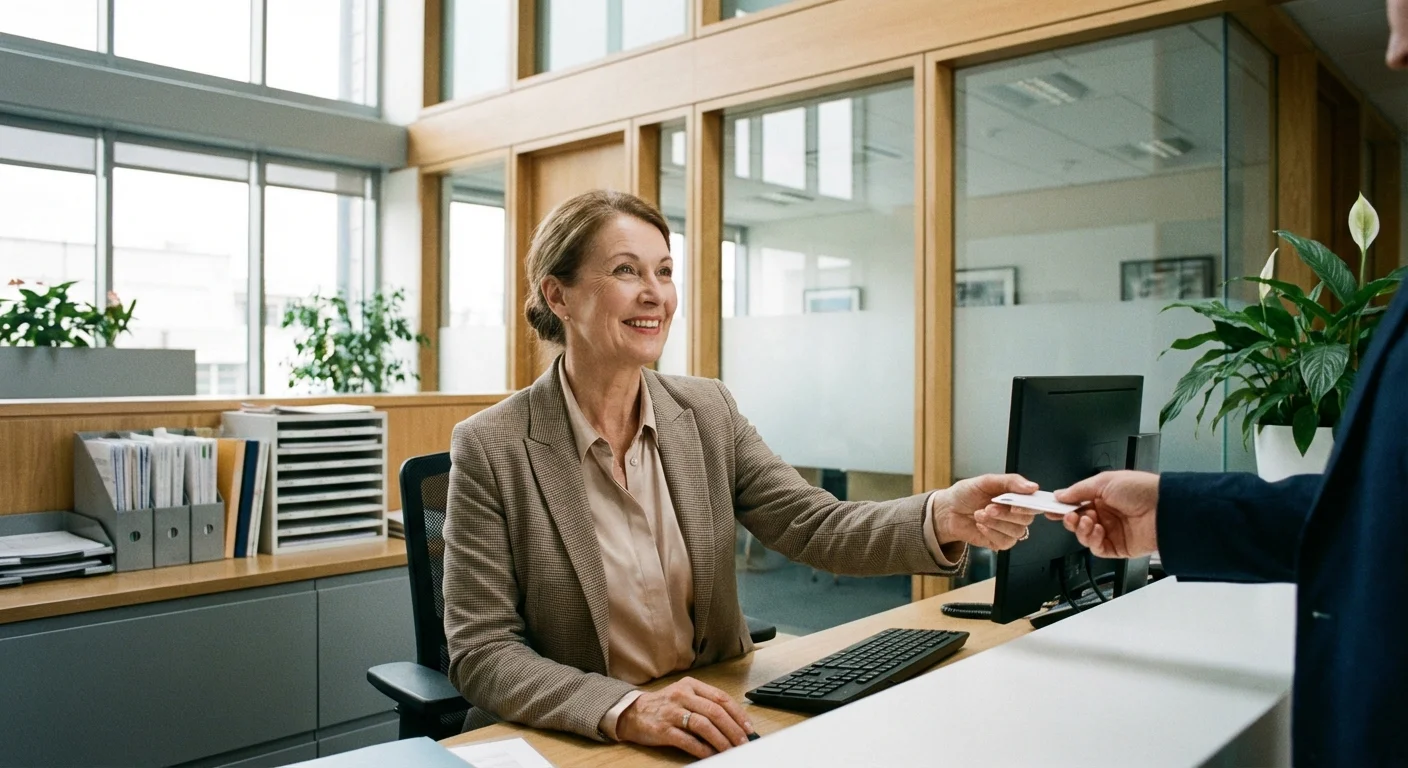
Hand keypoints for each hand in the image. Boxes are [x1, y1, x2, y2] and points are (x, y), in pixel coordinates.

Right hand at [615, 677, 753, 758]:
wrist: (632, 713)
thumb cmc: (663, 706)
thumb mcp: (684, 696)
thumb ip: (705, 705)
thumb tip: (733, 723)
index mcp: (690, 686)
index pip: (720, 698)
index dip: (737, 714)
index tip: (748, 727)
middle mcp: (682, 696)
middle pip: (714, 712)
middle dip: (733, 729)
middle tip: (743, 742)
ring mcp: (672, 712)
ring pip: (703, 725)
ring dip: (721, 740)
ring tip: (731, 750)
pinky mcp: (663, 729)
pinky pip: (687, 740)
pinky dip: (702, 749)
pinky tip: (711, 754)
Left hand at [933, 474, 1039, 549]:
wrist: (948, 510)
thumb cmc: (966, 494)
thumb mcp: (986, 481)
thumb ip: (1010, 482)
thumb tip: (1032, 487)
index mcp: (1016, 497)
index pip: (1034, 503)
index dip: (1028, 505)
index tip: (1014, 504)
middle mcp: (1015, 513)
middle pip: (1026, 519)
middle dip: (1006, 514)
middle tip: (988, 507)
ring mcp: (1008, 529)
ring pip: (1016, 532)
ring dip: (996, 523)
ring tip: (979, 514)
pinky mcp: (1000, 542)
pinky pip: (1005, 542)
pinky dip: (991, 533)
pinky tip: (980, 525)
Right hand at [1051, 471, 1159, 558]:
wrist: (1165, 509)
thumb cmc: (1142, 490)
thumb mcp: (1105, 481)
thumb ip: (1079, 490)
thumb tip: (1060, 495)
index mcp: (1103, 496)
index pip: (1076, 503)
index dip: (1063, 507)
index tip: (1050, 508)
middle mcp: (1107, 514)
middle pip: (1077, 522)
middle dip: (1070, 519)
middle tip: (1069, 515)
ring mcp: (1112, 531)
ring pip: (1085, 536)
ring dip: (1081, 529)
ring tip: (1088, 521)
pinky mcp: (1119, 547)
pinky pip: (1097, 548)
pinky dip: (1093, 541)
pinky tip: (1097, 531)